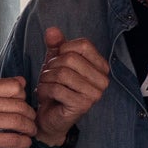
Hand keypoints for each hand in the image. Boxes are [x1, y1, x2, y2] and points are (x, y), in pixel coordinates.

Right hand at [0, 78, 36, 147]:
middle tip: (30, 121)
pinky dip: (22, 142)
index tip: (22, 104)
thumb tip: (20, 83)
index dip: (22, 96)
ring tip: (29, 132)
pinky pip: (10, 139)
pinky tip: (24, 143)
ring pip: (17, 122)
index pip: (13, 86)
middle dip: (30, 115)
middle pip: (18, 105)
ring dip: (29, 129)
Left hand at [34, 27, 110, 144]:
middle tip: (47, 77)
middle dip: (51, 66)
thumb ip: (56, 45)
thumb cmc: (56, 88)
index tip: (55, 61)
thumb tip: (52, 30)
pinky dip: (44, 90)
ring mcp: (95, 93)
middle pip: (70, 59)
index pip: (83, 44)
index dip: (62, 49)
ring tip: (45, 86)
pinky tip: (44, 96)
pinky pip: (56, 89)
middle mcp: (103, 79)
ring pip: (62, 74)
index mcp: (101, 66)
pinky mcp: (83, 105)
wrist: (50, 118)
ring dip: (46, 79)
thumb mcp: (55, 63)